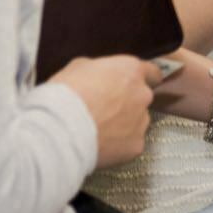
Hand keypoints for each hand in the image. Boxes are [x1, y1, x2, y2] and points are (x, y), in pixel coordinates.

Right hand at [51, 54, 162, 168]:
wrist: (60, 130)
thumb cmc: (66, 93)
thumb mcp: (79, 67)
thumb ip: (99, 70)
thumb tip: (100, 76)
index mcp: (131, 70)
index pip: (152, 72)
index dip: (143, 79)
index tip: (133, 86)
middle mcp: (142, 95)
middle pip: (142, 98)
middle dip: (128, 103)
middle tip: (105, 111)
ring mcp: (141, 122)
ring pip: (138, 122)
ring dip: (125, 125)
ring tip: (100, 131)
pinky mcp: (136, 146)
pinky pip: (130, 144)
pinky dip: (119, 145)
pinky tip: (101, 146)